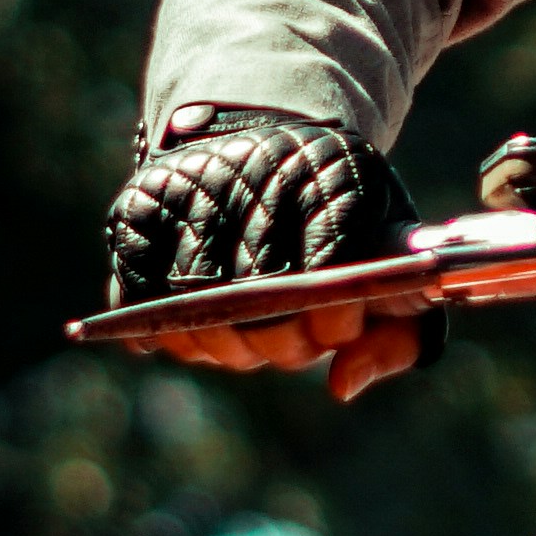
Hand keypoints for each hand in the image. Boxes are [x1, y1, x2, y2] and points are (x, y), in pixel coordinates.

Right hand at [104, 112, 435, 397]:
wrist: (269, 148)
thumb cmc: (343, 228)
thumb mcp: (392, 267)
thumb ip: (396, 338)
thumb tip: (340, 387)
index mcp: (338, 178)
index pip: (328, 277)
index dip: (330, 327)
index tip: (333, 333)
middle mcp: (261, 170)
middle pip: (257, 301)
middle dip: (278, 346)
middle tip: (287, 343)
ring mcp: (194, 183)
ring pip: (196, 308)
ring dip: (223, 346)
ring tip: (246, 337)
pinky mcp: (142, 201)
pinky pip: (140, 295)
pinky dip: (167, 331)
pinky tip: (198, 329)